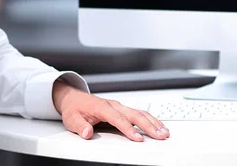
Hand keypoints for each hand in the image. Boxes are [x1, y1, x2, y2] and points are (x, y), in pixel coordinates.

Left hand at [52, 80, 169, 141]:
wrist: (73, 98)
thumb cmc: (74, 108)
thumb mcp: (72, 119)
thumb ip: (80, 126)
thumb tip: (87, 133)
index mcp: (102, 107)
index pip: (118, 119)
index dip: (129, 129)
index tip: (138, 139)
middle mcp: (113, 105)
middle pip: (134, 114)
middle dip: (148, 125)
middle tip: (160, 136)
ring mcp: (118, 106)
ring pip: (139, 113)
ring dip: (153, 122)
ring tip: (164, 132)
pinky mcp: (121, 110)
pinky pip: (138, 114)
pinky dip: (150, 120)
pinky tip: (158, 126)